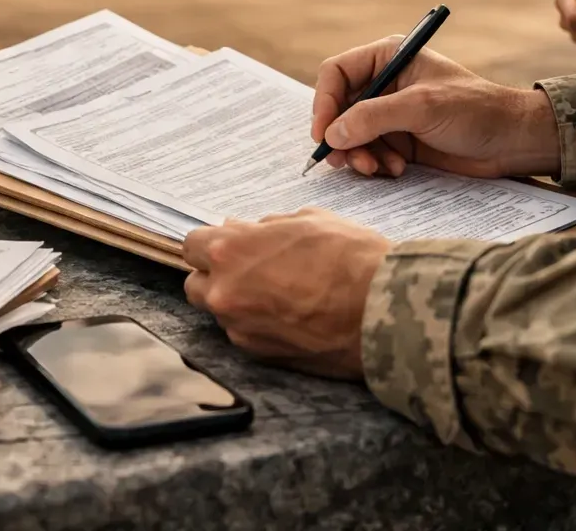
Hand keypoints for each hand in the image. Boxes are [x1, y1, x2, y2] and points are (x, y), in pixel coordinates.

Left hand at [183, 208, 388, 379]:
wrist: (383, 309)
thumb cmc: (351, 258)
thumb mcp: (307, 220)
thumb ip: (266, 227)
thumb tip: (245, 229)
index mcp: (231, 250)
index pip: (192, 245)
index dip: (211, 244)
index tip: (228, 245)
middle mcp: (225, 291)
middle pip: (195, 283)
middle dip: (215, 275)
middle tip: (248, 269)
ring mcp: (239, 327)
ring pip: (219, 311)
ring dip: (236, 301)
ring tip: (276, 294)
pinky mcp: (259, 355)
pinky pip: (243, 334)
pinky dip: (258, 325)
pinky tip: (289, 315)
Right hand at [311, 37, 560, 179]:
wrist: (513, 142)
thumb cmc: (475, 111)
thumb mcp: (422, 108)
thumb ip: (373, 118)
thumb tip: (331, 134)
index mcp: (389, 57)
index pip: (336, 73)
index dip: (324, 102)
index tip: (323, 134)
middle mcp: (385, 83)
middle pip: (338, 108)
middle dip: (340, 136)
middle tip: (345, 161)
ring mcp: (391, 114)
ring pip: (350, 135)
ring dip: (358, 155)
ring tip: (378, 168)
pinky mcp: (399, 141)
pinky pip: (369, 153)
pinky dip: (375, 164)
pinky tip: (396, 170)